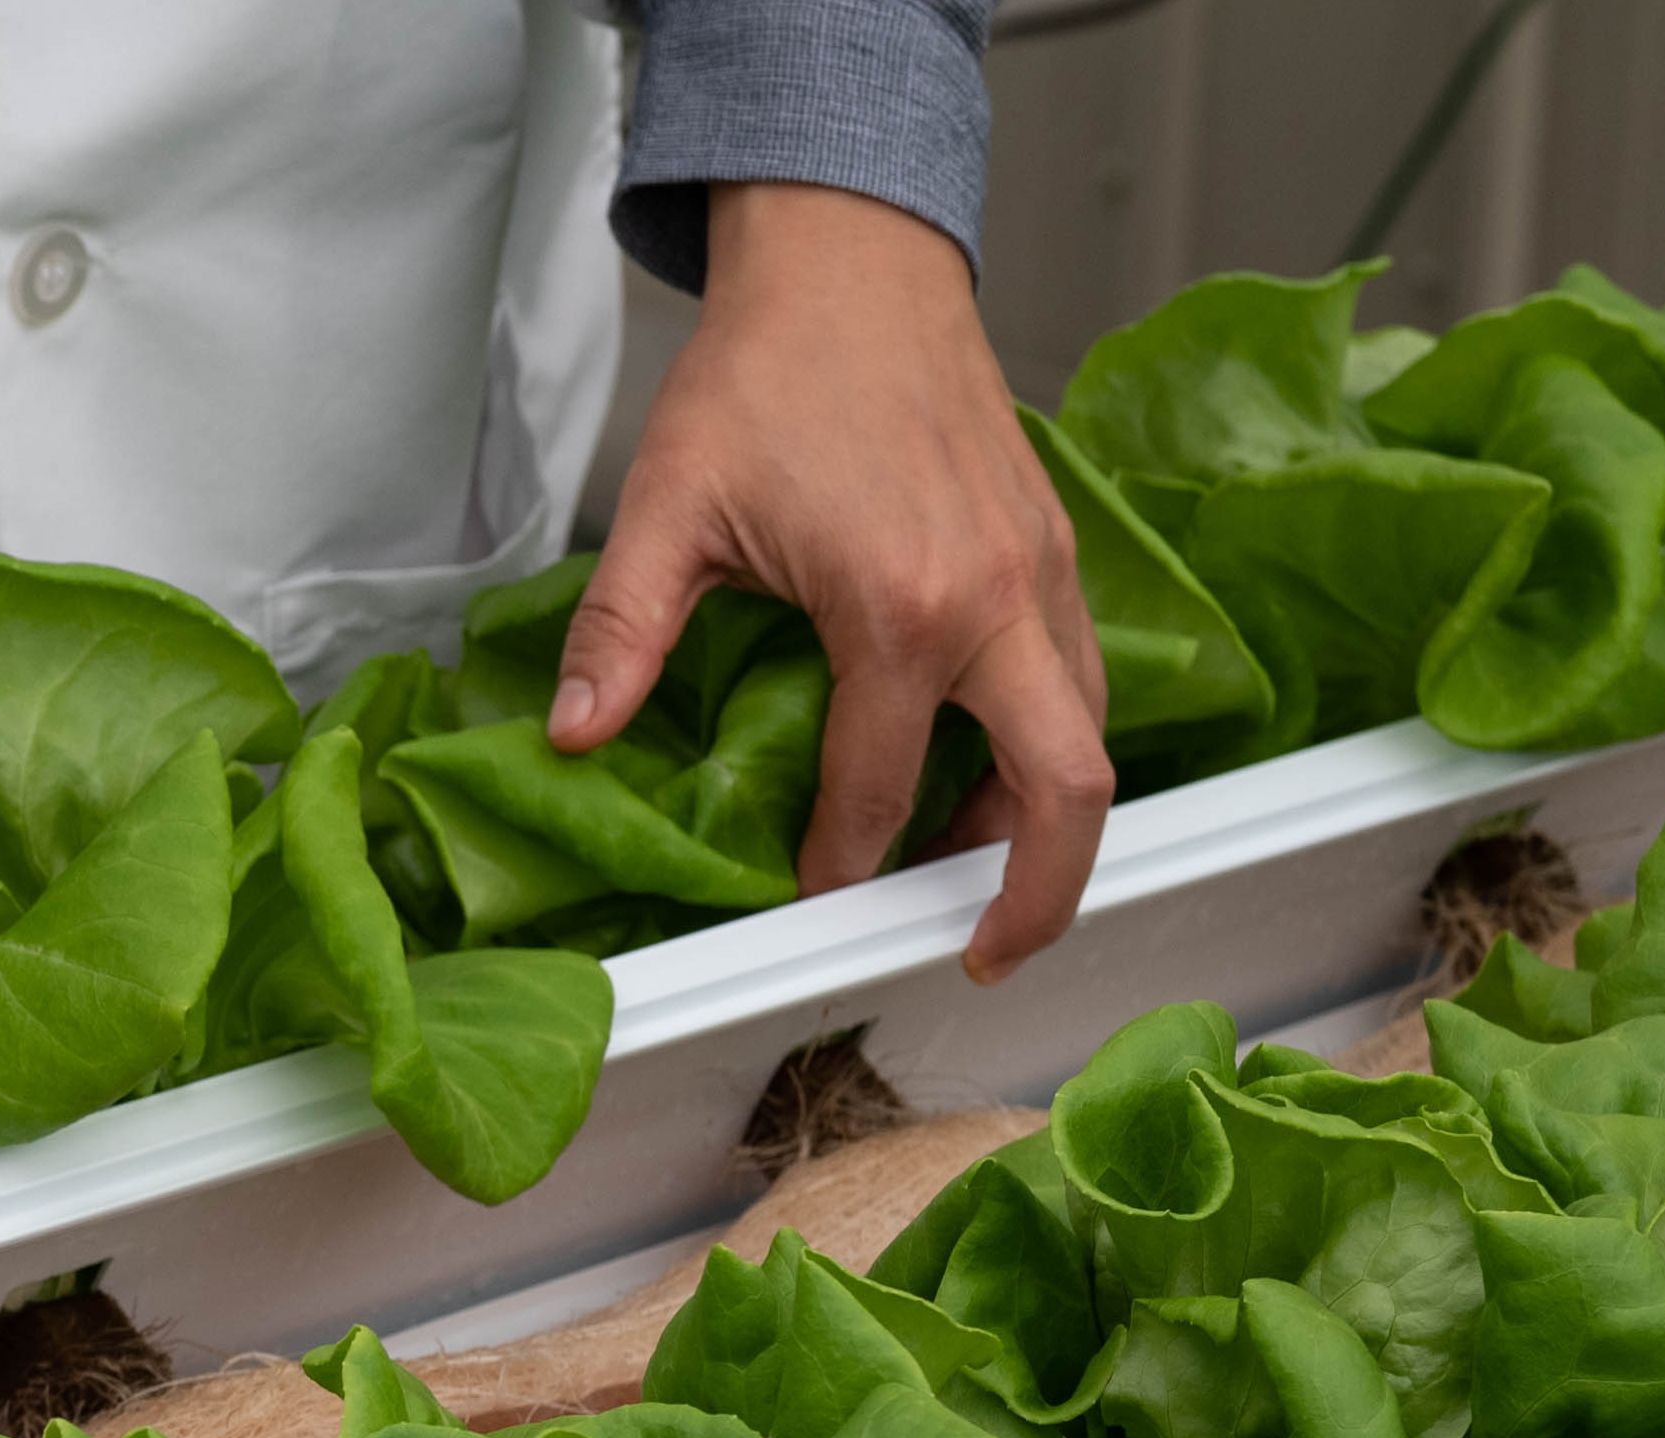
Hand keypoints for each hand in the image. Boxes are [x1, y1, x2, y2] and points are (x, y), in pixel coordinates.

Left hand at [553, 183, 1113, 984]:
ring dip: (1045, 819)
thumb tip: (574, 735)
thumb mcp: (670, 506)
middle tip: (980, 952)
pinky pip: (1081, 677)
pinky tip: (984, 765)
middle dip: (1037, 894)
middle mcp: (999, 600)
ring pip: (1090, 736)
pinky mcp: (1055, 547)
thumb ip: (623, 631)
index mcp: (904, 608)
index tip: (809, 899)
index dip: (841, 866)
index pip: (880, 790)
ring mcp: (1042, 572)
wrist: (853, 258)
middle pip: (1069, 790)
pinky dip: (1051, 741)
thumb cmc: (767, 371)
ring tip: (971, 872)